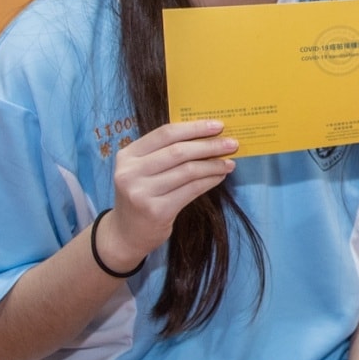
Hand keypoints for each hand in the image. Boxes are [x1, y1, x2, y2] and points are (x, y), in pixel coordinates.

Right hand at [100, 121, 239, 265]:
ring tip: (229, 163)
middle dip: (209, 146)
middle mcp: (130, 172)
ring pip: (188, 171)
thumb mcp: (143, 170)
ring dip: (213, 165)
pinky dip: (209, 181)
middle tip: (231, 144)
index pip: (165, 134)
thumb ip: (164, 152)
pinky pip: (191, 190)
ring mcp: (142, 192)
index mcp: (127, 155)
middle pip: (178, 151)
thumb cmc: (142, 195)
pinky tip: (220, 177)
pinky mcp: (157, 211)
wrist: (127, 233)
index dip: (194, 128)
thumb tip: (207, 136)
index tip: (218, 125)